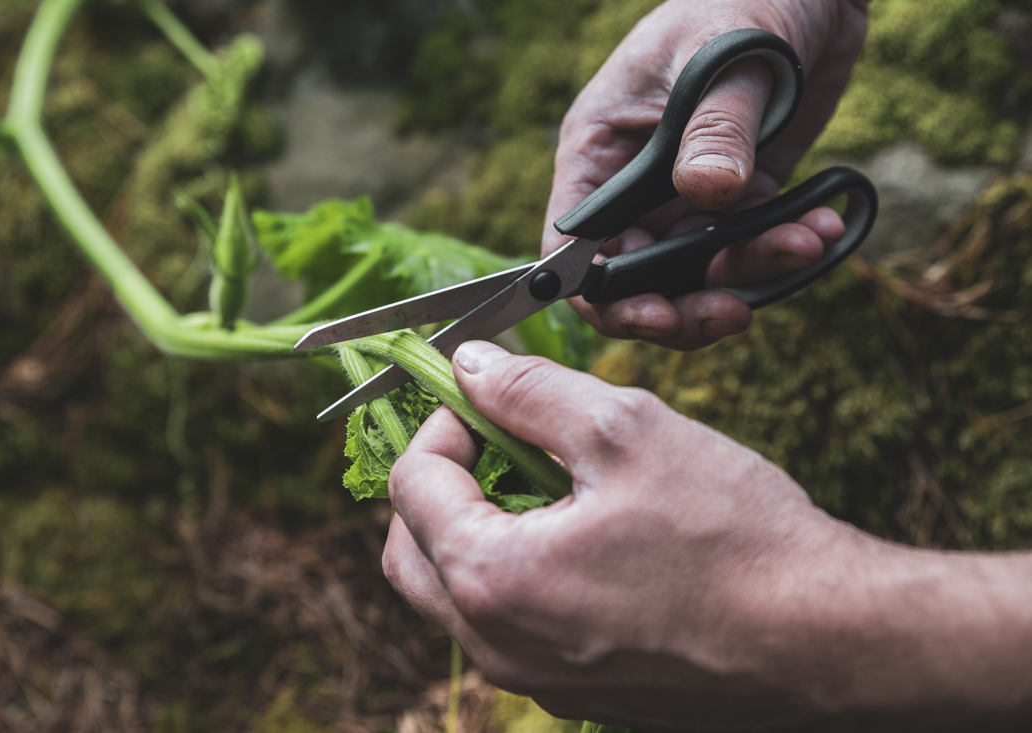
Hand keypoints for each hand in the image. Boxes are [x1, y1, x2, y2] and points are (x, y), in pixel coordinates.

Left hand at [384, 342, 1031, 729]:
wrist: (825, 643)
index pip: (413, 486)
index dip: (441, 424)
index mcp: (493, 579)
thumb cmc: (735, 540)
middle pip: (411, 551)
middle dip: (440, 482)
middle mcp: (497, 645)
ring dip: (475, 528)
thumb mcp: (626, 430)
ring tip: (544, 483)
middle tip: (495, 440)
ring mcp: (534, 680)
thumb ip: (531, 391)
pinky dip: (514, 573)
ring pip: (455, 595)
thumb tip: (474, 366)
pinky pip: (507, 627)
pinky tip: (580, 538)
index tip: (481, 397)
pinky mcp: (574, 694)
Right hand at [545, 0, 868, 349]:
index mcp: (599, 152)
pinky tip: (818, 228)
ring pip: (695, 274)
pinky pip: (749, 249)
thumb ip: (712, 127)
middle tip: (727, 312)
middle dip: (679, 306)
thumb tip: (709, 194)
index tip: (651, 313)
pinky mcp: (739, 201)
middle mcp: (635, 187)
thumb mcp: (720, 57)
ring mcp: (686, 198)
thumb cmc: (739, 1)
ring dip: (745, 276)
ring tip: (800, 247)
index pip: (573, 247)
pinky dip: (783, 251)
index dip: (600, 293)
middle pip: (633, 279)